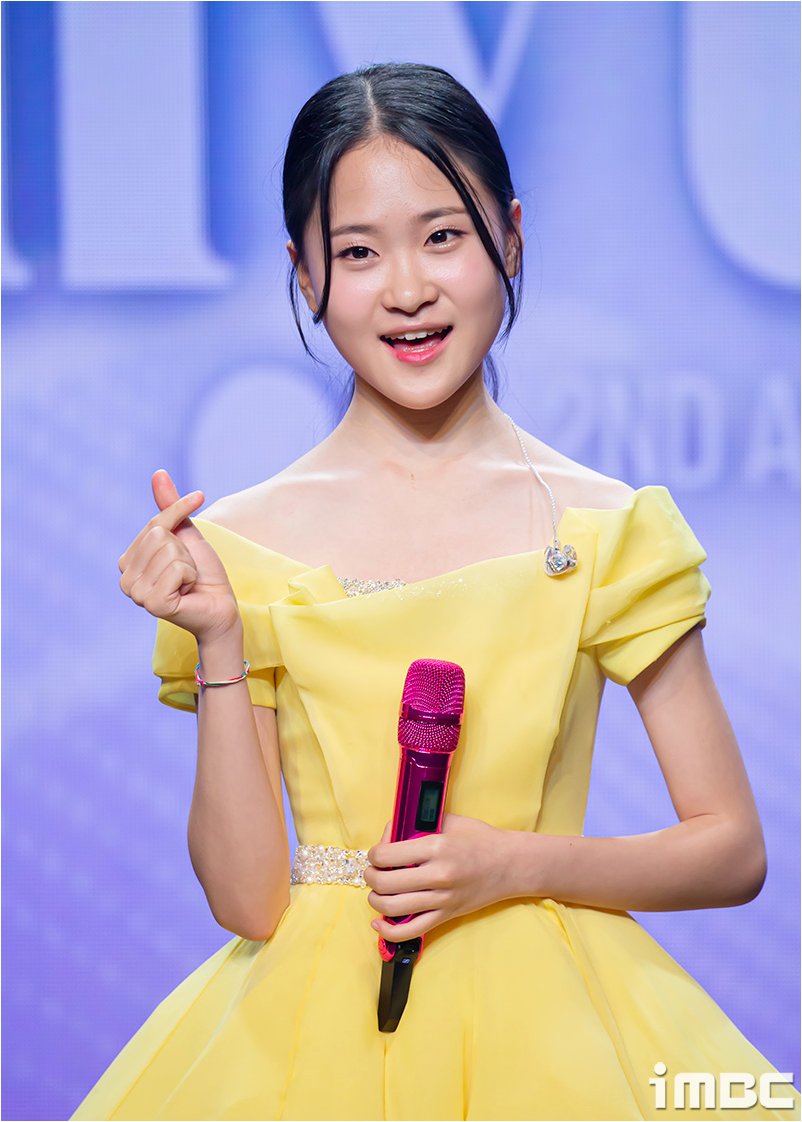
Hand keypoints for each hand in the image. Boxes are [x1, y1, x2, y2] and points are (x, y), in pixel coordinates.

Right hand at [118, 469, 240, 641]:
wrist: (221, 607)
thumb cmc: (204, 574)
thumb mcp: (187, 535)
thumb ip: (169, 507)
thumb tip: (158, 472)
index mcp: (127, 560)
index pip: (154, 524)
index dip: (180, 522)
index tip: (193, 539)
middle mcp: (125, 578)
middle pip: (160, 536)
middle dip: (185, 551)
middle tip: (188, 573)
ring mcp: (136, 593)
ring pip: (169, 550)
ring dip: (189, 564)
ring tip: (188, 583)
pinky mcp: (153, 604)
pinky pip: (177, 569)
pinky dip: (190, 576)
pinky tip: (187, 592)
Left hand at [365, 813, 512, 941]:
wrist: (511, 864)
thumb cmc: (479, 838)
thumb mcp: (448, 821)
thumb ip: (416, 824)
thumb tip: (387, 835)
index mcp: (437, 847)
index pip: (387, 855)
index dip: (374, 854)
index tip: (377, 853)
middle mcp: (438, 875)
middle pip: (385, 883)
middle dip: (370, 876)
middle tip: (372, 871)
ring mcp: (443, 899)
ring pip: (393, 908)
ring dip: (375, 900)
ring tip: (377, 890)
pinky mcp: (447, 916)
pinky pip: (411, 930)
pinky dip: (389, 931)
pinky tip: (379, 923)